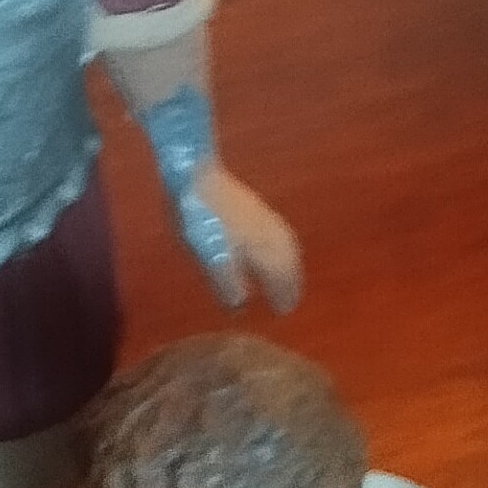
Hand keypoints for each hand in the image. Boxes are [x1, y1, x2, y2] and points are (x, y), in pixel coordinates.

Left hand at [186, 167, 303, 315]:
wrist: (196, 174)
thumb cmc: (201, 221)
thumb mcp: (209, 259)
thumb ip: (227, 284)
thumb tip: (241, 306)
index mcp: (264, 251)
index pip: (282, 279)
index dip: (282, 297)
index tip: (283, 313)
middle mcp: (273, 236)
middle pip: (290, 264)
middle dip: (291, 284)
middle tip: (288, 302)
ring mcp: (267, 219)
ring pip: (287, 248)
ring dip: (289, 267)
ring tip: (285, 280)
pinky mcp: (257, 207)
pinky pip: (279, 236)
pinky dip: (281, 250)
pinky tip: (270, 250)